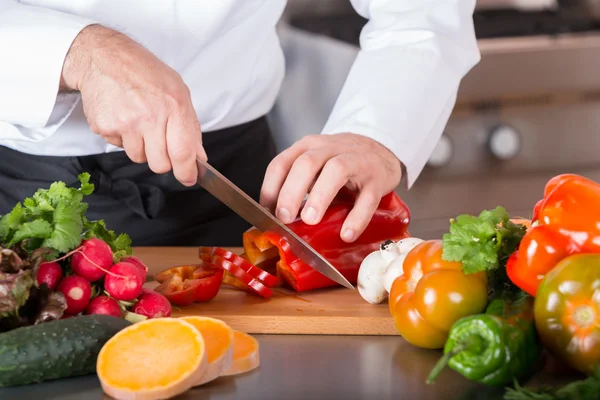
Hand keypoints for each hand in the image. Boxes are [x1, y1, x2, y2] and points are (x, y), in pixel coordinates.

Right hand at [60, 25, 205, 185]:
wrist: (104, 57)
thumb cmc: (145, 72)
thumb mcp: (178, 91)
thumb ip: (191, 126)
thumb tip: (198, 157)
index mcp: (174, 106)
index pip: (183, 152)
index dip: (187, 172)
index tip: (189, 178)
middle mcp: (150, 116)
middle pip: (160, 164)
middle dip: (164, 161)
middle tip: (161, 143)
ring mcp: (125, 123)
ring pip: (139, 158)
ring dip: (142, 148)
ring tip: (140, 123)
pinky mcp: (105, 126)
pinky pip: (118, 147)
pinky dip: (122, 138)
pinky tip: (123, 117)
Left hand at [260, 133, 402, 241]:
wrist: (380, 151)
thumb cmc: (340, 164)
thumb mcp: (315, 168)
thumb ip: (297, 187)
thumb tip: (276, 220)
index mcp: (308, 147)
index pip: (281, 163)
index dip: (271, 188)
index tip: (267, 212)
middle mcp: (330, 149)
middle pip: (307, 163)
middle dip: (291, 191)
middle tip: (285, 217)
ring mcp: (356, 162)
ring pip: (336, 170)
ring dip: (320, 196)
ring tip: (311, 220)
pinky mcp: (376, 179)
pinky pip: (367, 197)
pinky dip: (356, 217)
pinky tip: (347, 233)